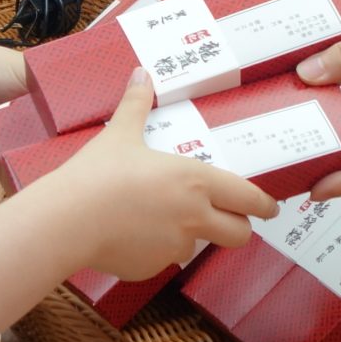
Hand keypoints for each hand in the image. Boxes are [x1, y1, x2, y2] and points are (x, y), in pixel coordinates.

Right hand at [44, 75, 278, 279]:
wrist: (68, 220)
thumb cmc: (98, 174)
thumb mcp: (120, 134)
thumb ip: (137, 105)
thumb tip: (140, 73)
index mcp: (196, 181)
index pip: (249, 199)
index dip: (265, 205)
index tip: (272, 208)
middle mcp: (194, 217)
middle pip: (240, 235)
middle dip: (240, 228)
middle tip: (230, 220)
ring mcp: (175, 246)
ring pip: (198, 247)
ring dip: (191, 236)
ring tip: (163, 220)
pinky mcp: (152, 268)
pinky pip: (163, 260)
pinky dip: (155, 250)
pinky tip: (132, 235)